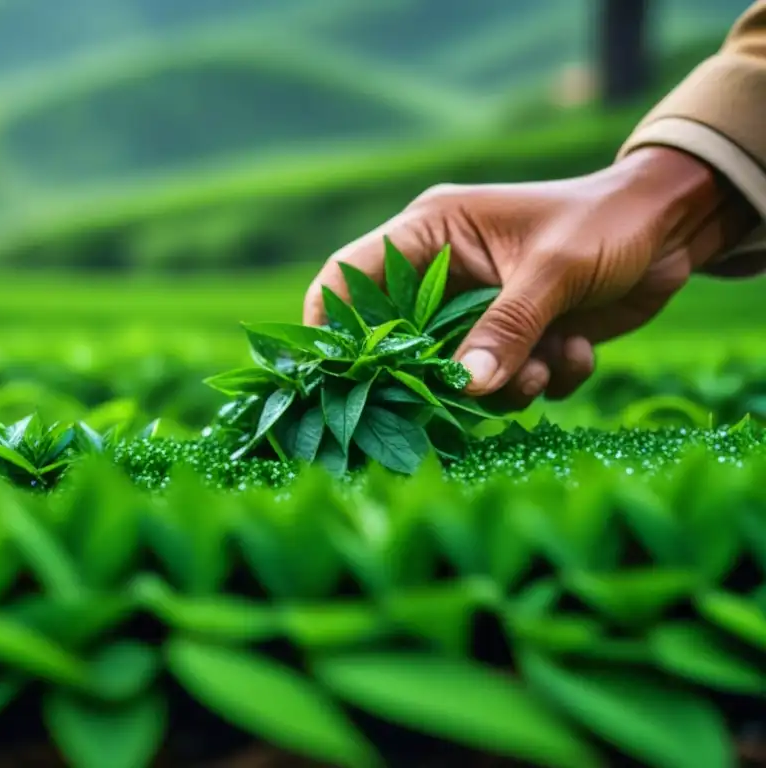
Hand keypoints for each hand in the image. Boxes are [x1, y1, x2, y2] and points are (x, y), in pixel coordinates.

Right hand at [304, 147, 756, 405]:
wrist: (672, 230)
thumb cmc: (605, 224)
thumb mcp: (554, 270)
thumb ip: (507, 329)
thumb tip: (465, 390)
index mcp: (432, 234)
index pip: (352, 275)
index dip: (332, 322)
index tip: (333, 372)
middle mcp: (444, 275)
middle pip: (403, 341)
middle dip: (438, 374)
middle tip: (464, 395)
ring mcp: (478, 310)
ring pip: (457, 373)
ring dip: (503, 384)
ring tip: (545, 369)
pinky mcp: (514, 338)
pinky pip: (505, 381)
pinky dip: (541, 380)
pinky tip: (578, 352)